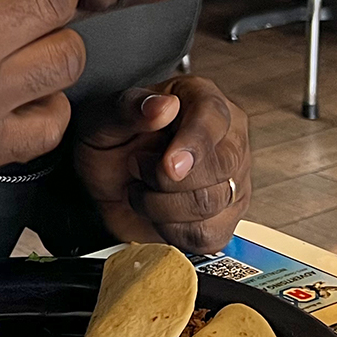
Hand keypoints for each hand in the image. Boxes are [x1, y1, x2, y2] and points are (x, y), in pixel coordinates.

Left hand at [75, 75, 249, 254]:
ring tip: (143, 187)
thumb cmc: (112, 141)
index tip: (169, 165)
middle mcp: (227, 137)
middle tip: (136, 165)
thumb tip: (163, 106)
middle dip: (165, 179)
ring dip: (162, 205)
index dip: (193, 145)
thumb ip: (129, 107)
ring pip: (211, 205)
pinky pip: (209, 236)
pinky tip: (158, 213)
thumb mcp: (104, 117)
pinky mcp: (226, 217)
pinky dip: (173, 230)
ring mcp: (232, 179)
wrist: (106, 180)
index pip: (213, 120)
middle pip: (219, 168)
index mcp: (202, 100)